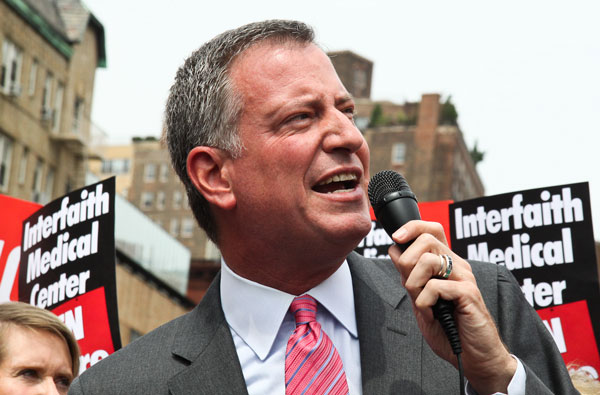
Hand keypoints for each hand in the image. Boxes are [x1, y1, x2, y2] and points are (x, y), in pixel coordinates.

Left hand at [388, 220, 516, 393]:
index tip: (396, 239)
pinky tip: (431, 313)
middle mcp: (457, 266)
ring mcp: (464, 278)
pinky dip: (424, 303)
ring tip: (422, 304)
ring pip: (427, 261)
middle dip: (406, 263)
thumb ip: (410, 276)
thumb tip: (395, 249)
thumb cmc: (448, 329)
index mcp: (447, 264)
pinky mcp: (469, 293)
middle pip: (425, 240)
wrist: (473, 357)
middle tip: (411, 287)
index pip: (431, 229)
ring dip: (414, 285)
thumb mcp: (421, 298)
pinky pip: (434, 287)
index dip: (411, 228)